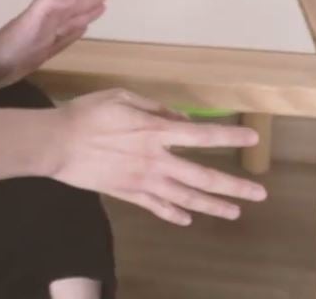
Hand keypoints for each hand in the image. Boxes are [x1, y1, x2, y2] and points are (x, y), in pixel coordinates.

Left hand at [0, 0, 109, 90]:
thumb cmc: (7, 44)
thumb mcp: (29, 20)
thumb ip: (49, 4)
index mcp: (48, 11)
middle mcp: (49, 21)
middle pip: (75, 4)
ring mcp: (46, 36)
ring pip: (72, 20)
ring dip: (87, 12)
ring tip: (103, 5)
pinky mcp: (43, 52)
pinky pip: (65, 38)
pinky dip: (76, 31)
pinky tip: (82, 28)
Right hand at [52, 89, 266, 224]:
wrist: (56, 143)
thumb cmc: (86, 113)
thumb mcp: (122, 97)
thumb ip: (155, 108)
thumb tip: (181, 119)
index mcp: (155, 131)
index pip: (202, 134)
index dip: (229, 136)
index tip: (251, 139)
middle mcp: (156, 159)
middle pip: (203, 176)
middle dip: (234, 185)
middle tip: (259, 193)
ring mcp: (143, 180)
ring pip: (186, 197)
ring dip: (213, 205)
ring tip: (234, 212)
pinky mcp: (128, 193)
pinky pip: (157, 207)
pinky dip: (174, 214)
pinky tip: (188, 218)